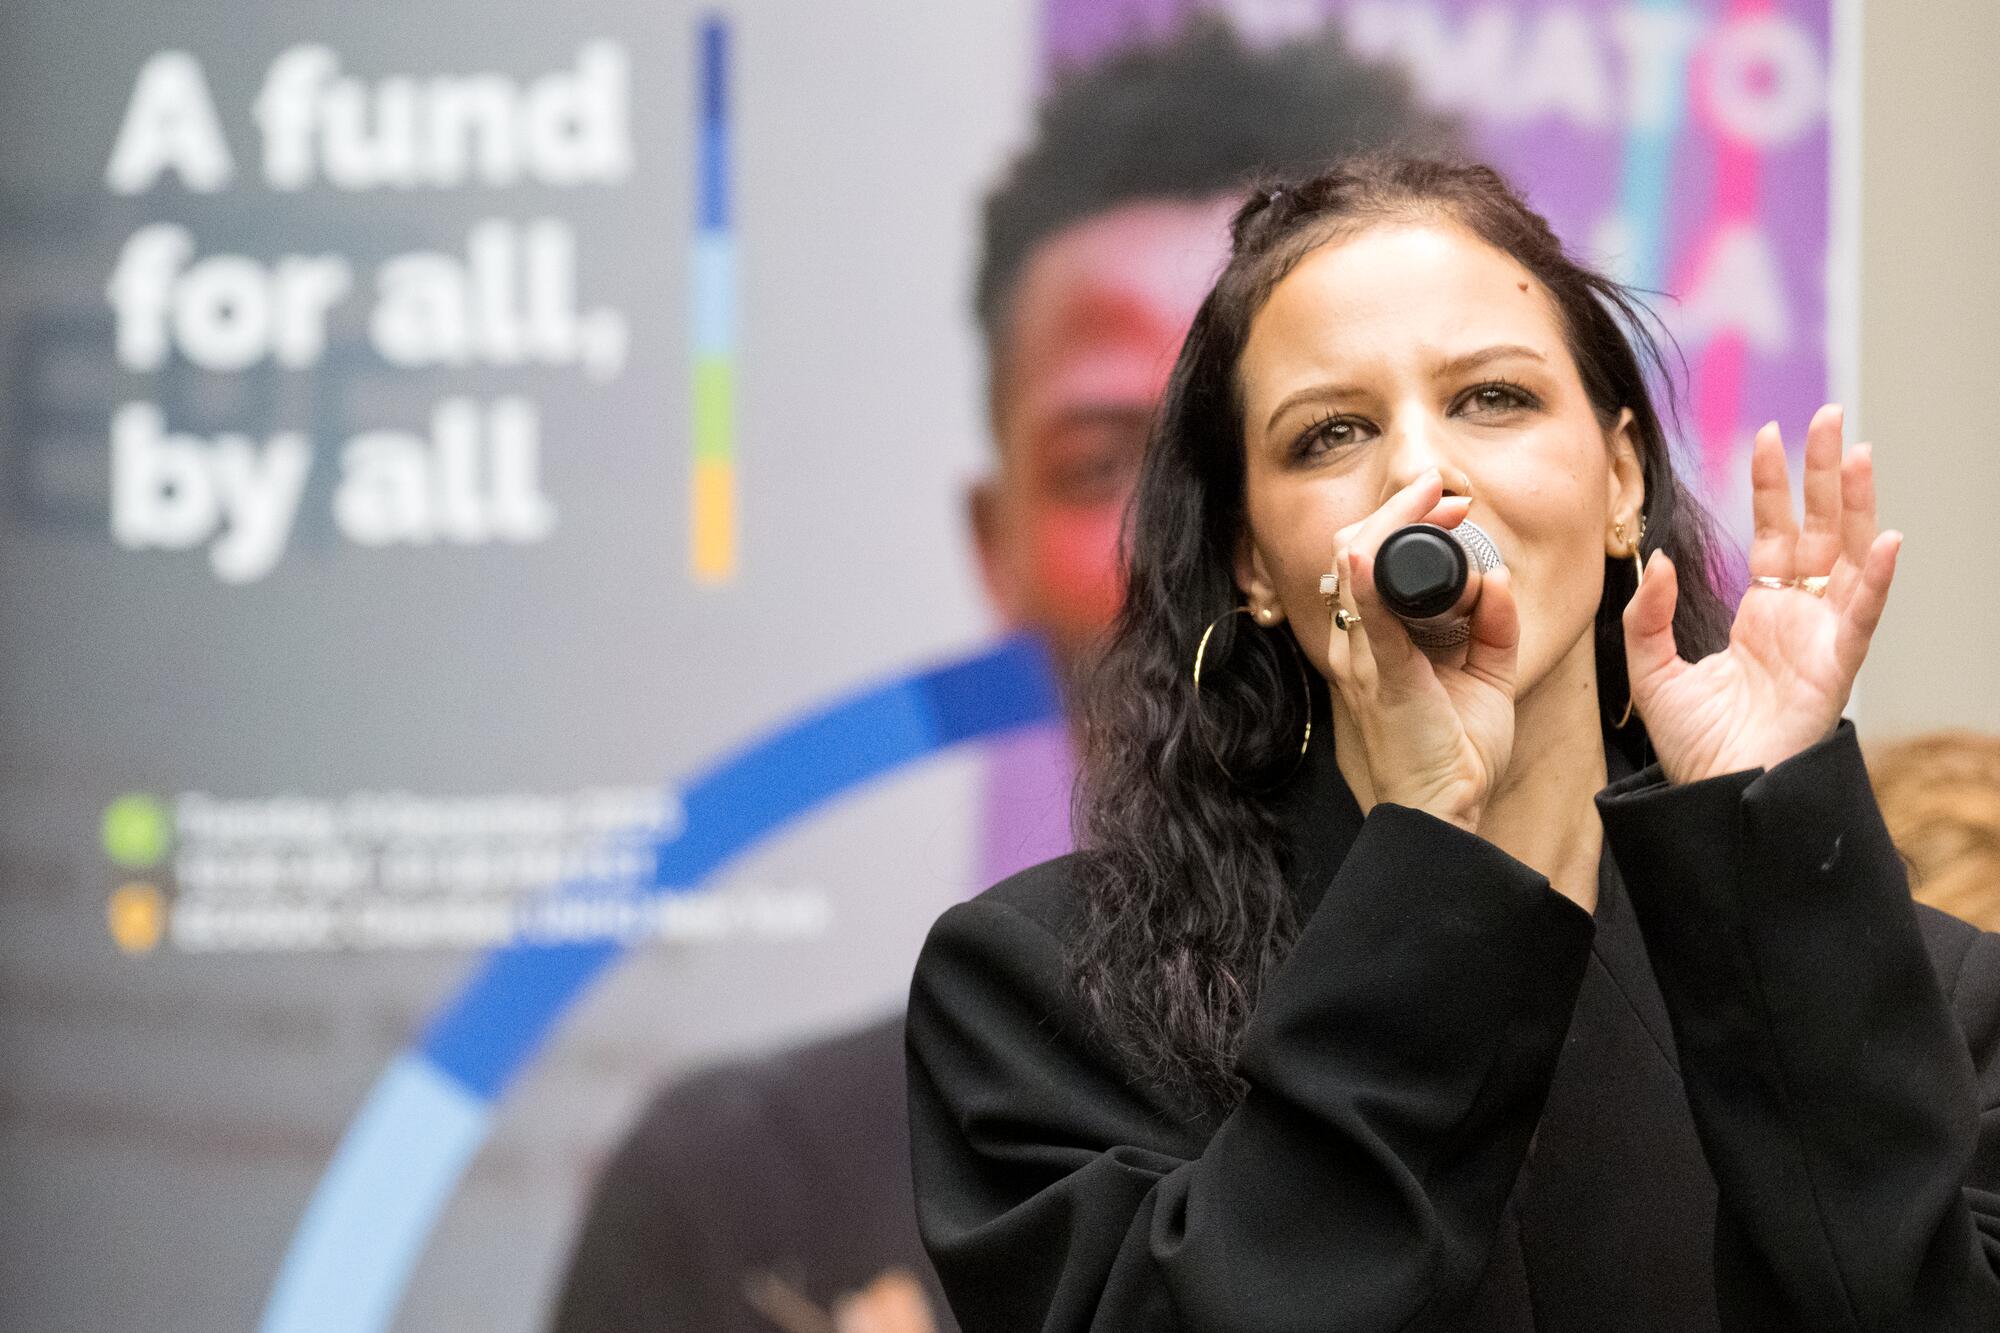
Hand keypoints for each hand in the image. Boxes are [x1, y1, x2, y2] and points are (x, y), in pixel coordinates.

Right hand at [1326, 469, 1519, 829]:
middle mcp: (1356, 644)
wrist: (1446, 810)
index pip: (1368, 560)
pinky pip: (1370, 626)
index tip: (1451, 504)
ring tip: (1439, 508)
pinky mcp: (1384, 682)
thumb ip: (1493, 623)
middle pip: (1353, 550)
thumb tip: (1498, 579)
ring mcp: (1363, 662)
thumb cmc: (1456, 748)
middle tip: (1445, 495)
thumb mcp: (1485, 672)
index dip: (1403, 520)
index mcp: (1374, 640)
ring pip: (1354, 571)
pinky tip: (1368, 558)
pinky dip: (1368, 587)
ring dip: (1395, 530)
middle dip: (1399, 511)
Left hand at [1623, 404, 1900, 784]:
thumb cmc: (1693, 744)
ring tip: (1856, 451)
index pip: (1773, 535)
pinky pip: (1861, 616)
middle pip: (1818, 530)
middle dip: (1821, 474)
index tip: (1766, 434)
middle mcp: (1798, 617)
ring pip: (1848, 557)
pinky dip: (1876, 579)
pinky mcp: (1835, 667)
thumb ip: (1647, 614)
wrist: (1715, 796)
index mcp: (1760, 614)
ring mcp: (1821, 638)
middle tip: (1826, 417)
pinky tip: (1887, 538)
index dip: (1771, 487)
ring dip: (1854, 504)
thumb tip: (1656, 558)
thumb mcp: (1650, 669)